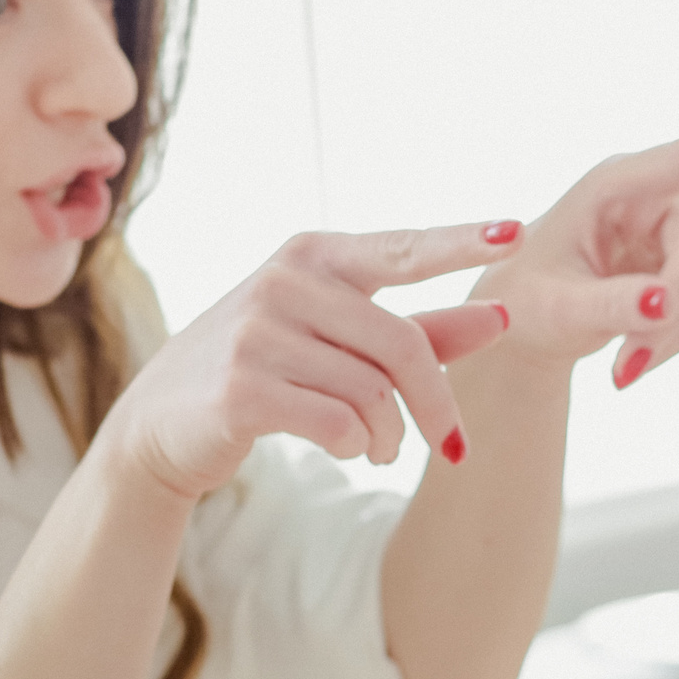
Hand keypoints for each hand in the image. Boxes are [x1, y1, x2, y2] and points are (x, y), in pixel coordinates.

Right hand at [100, 223, 517, 499]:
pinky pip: (338, 423)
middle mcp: (284, 281)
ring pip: (373, 392)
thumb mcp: (341, 342)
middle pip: (402, 346)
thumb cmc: (263, 371)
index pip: (403, 248)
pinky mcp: (240, 386)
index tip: (517, 231)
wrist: (160, 426)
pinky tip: (346, 447)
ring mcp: (257, 331)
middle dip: (436, 405)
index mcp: (313, 255)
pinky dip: (356, 445)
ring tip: (379, 446)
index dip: (461, 242)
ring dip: (390, 434)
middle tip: (450, 442)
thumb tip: (503, 316)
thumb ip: (422, 332)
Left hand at [481, 120, 678, 386]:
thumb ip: (606, 303)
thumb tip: (664, 302)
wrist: (527, 325)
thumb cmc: (526, 301)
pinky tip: (641, 349)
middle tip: (629, 366)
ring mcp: (678, 231)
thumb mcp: (555, 307)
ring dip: (674, 334)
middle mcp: (654, 198)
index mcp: (613, 186)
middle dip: (674, 312)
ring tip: (623, 362)